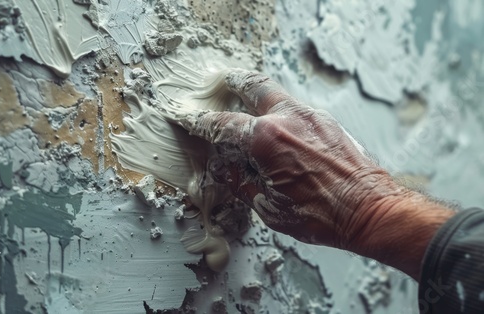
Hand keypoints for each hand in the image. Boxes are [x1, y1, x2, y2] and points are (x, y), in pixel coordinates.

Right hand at [180, 69, 406, 248]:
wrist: (369, 210)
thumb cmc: (323, 214)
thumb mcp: (269, 206)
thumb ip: (242, 183)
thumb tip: (227, 173)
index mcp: (266, 139)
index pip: (223, 125)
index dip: (201, 122)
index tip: (190, 119)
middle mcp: (288, 118)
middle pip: (253, 86)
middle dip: (233, 82)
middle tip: (223, 81)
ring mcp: (311, 116)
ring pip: (277, 93)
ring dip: (259, 95)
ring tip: (248, 101)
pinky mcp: (327, 122)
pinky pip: (296, 108)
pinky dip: (281, 111)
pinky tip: (279, 125)